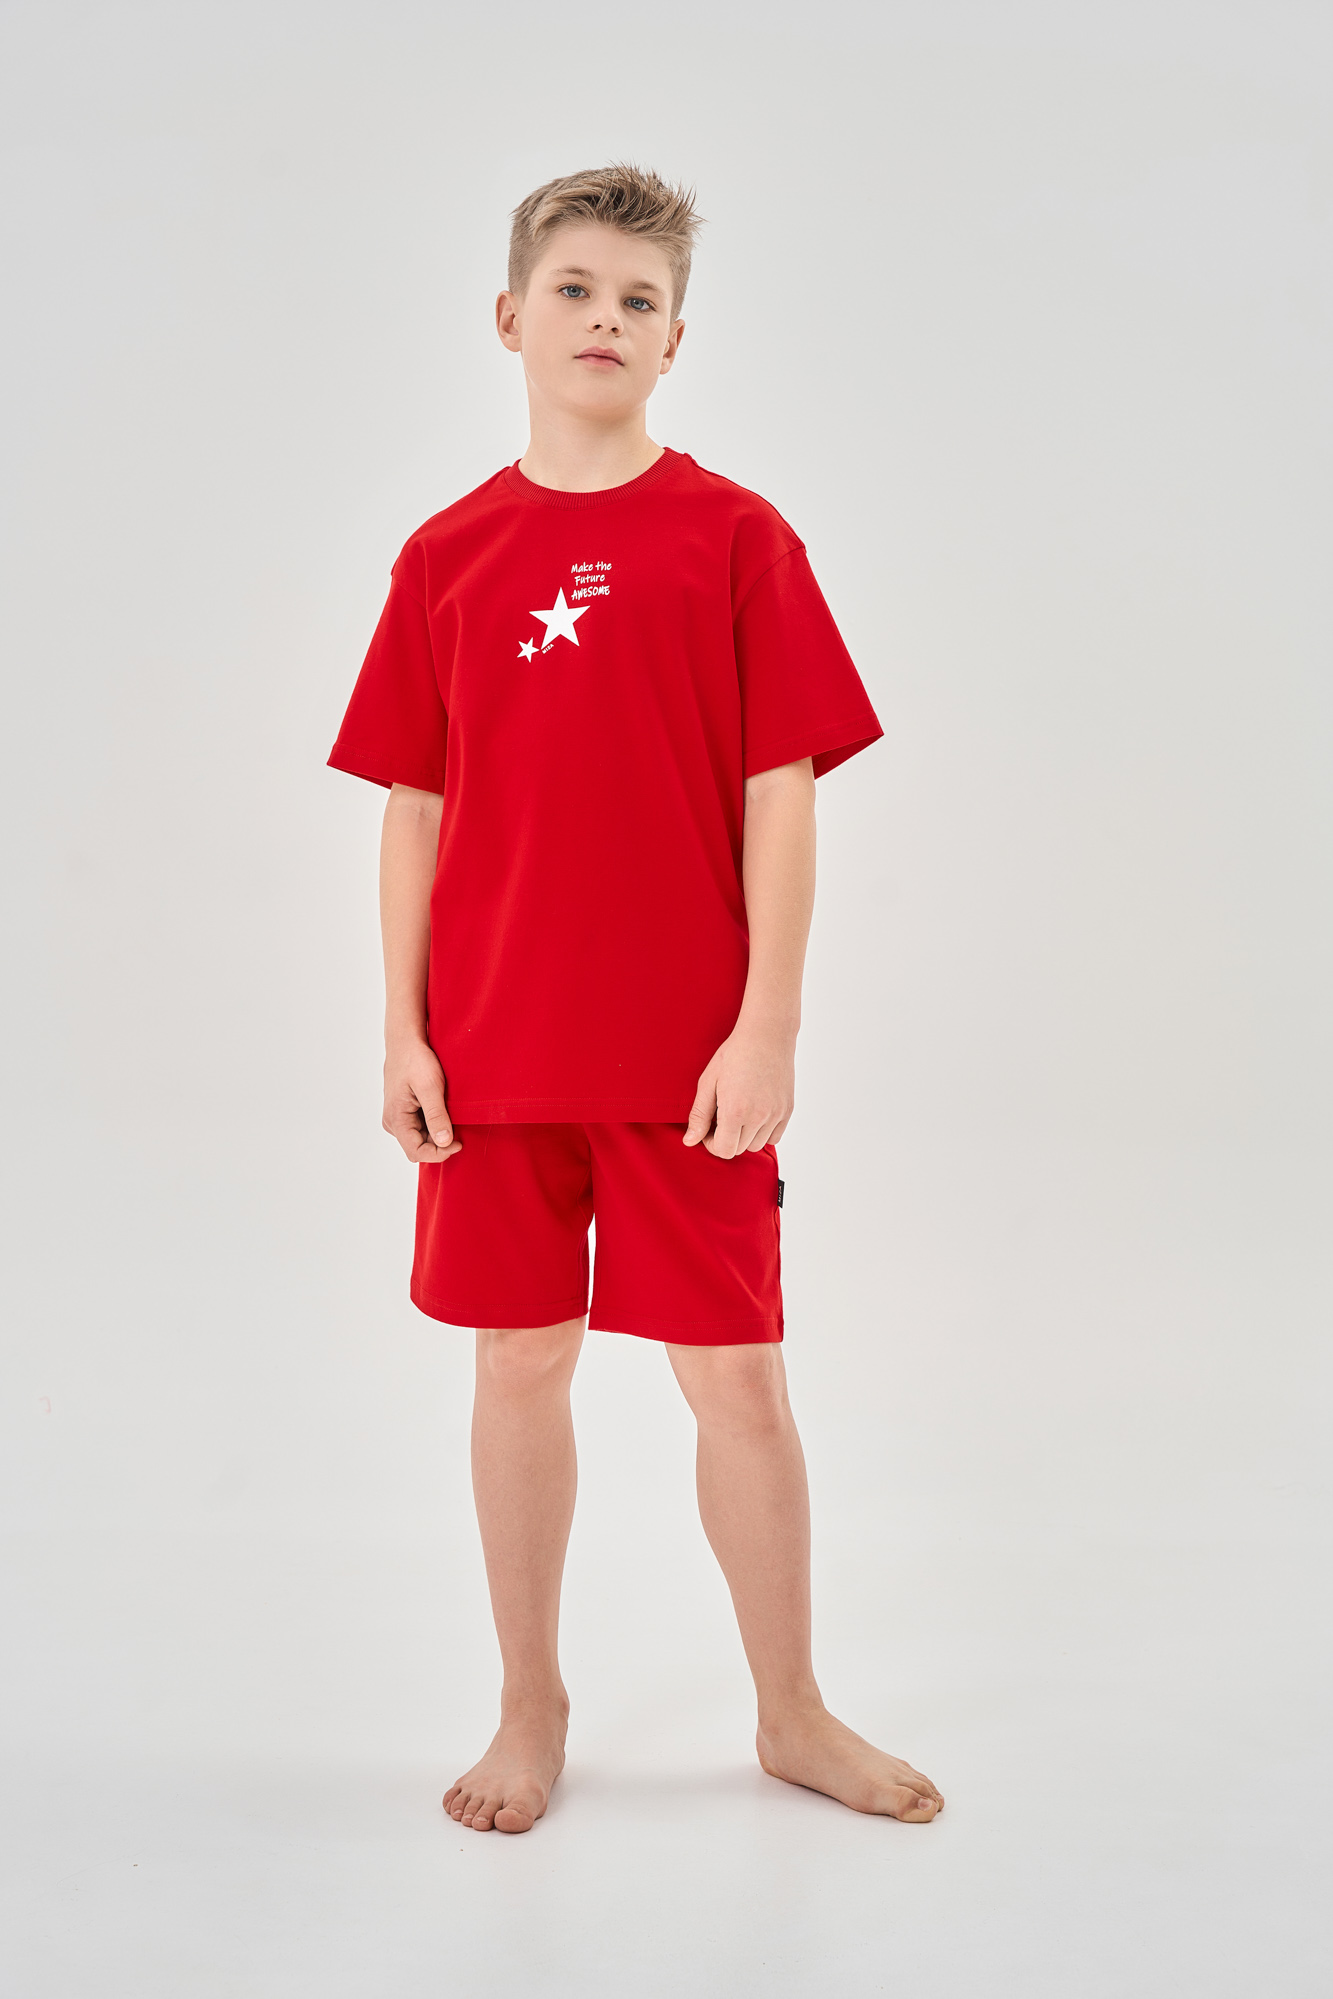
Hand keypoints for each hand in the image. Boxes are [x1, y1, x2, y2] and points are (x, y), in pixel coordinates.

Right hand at [383, 1038, 462, 1162]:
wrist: (406, 1041)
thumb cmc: (416, 1059)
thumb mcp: (430, 1086)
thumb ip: (436, 1115)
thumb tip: (444, 1142)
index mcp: (396, 1119)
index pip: (416, 1152)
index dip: (439, 1153)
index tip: (459, 1142)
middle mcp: (392, 1122)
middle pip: (418, 1148)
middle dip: (440, 1144)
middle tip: (459, 1128)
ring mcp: (397, 1118)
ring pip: (420, 1139)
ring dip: (437, 1134)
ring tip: (451, 1115)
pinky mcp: (403, 1112)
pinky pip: (419, 1128)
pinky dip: (434, 1125)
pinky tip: (444, 1111)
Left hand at [683, 1024, 794, 1156]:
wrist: (766, 1035)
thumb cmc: (733, 1054)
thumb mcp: (708, 1082)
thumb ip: (699, 1115)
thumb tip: (690, 1142)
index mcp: (735, 1111)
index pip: (723, 1150)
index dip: (711, 1143)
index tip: (708, 1128)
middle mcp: (758, 1117)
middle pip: (739, 1149)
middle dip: (726, 1139)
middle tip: (721, 1116)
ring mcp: (776, 1114)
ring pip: (757, 1145)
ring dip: (745, 1136)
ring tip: (739, 1113)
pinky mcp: (788, 1110)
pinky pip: (774, 1137)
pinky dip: (763, 1132)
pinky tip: (755, 1113)